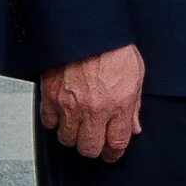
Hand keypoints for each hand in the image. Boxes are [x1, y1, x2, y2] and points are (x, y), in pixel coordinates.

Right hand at [39, 45, 146, 161]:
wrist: (87, 32)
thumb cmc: (114, 49)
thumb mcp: (136, 76)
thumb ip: (133, 107)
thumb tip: (133, 128)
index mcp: (119, 104)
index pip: (116, 143)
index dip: (114, 153)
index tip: (112, 153)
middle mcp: (93, 109)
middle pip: (89, 148)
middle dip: (94, 148)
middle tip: (95, 141)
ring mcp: (69, 105)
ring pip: (67, 140)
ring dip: (74, 137)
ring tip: (80, 127)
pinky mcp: (50, 97)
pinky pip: (49, 123)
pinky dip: (55, 123)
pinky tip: (64, 115)